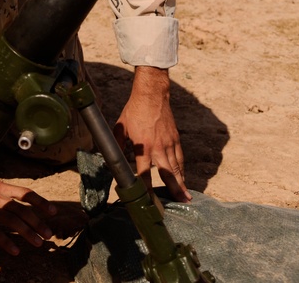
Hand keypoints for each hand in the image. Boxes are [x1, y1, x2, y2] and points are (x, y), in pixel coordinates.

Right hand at [0, 180, 56, 255]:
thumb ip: (5, 194)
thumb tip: (25, 203)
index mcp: (1, 187)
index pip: (26, 193)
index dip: (40, 202)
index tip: (53, 211)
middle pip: (22, 210)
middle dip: (37, 222)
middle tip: (48, 234)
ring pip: (12, 221)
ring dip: (27, 233)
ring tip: (38, 243)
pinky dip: (7, 242)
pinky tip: (16, 251)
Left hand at [114, 66, 190, 202]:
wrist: (152, 96)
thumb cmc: (133, 111)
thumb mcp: (120, 128)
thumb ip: (117, 145)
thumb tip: (112, 158)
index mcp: (143, 146)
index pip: (144, 172)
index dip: (146, 187)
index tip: (148, 199)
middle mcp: (159, 147)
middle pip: (168, 174)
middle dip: (174, 189)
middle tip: (180, 203)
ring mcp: (170, 143)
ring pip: (177, 168)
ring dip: (182, 183)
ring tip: (186, 197)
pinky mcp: (176, 139)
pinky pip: (180, 158)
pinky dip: (182, 170)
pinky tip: (183, 178)